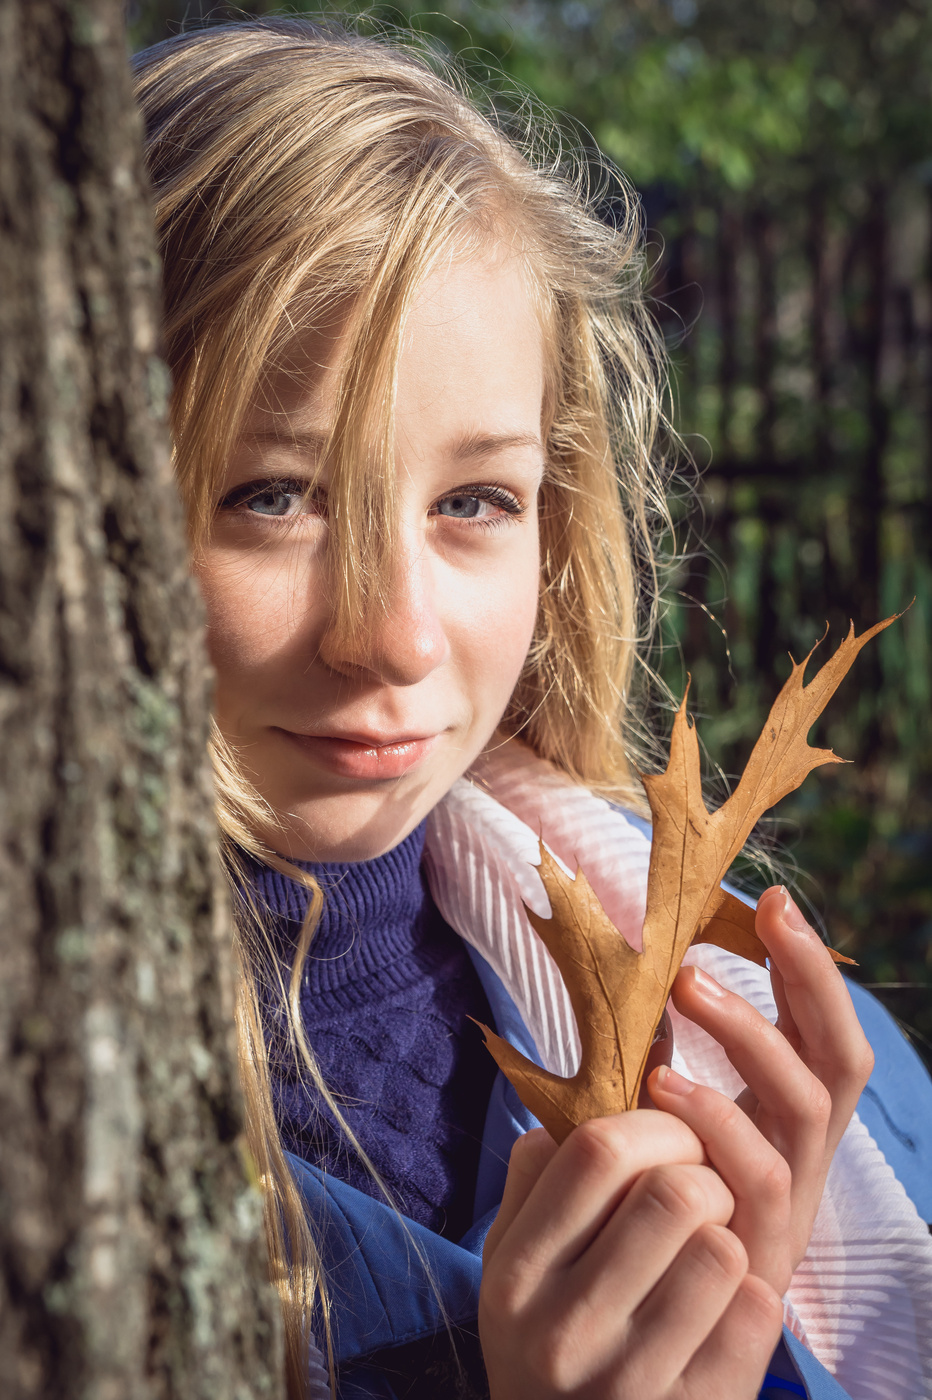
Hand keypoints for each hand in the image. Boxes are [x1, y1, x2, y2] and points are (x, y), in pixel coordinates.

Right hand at [479, 1111, 783, 1398]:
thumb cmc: (543, 1342)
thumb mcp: (508, 1263)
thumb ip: (536, 1177)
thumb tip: (587, 1097)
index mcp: (516, 1274)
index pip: (598, 1150)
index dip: (654, 1123)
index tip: (669, 1136)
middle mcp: (566, 1328)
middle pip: (673, 1192)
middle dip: (705, 1170)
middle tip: (702, 1188)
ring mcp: (630, 1379)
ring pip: (721, 1248)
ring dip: (731, 1233)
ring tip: (712, 1245)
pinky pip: (755, 1313)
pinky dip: (754, 1291)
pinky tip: (726, 1304)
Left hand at [649, 885, 873, 1294]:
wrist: (655, 1341)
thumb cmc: (654, 1209)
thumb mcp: (664, 1125)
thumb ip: (663, 1062)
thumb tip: (627, 981)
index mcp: (788, 1120)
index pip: (820, 1032)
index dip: (807, 968)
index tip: (774, 901)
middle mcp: (804, 1155)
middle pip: (841, 1058)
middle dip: (811, 978)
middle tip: (768, 915)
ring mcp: (789, 1203)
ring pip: (805, 1107)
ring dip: (752, 1035)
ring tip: (688, 985)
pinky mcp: (759, 1251)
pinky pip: (758, 1177)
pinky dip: (715, 1119)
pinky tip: (663, 1082)